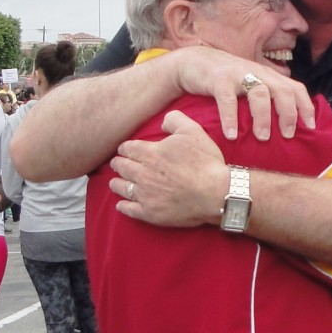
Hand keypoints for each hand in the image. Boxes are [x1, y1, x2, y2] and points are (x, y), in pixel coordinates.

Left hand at [109, 110, 228, 226]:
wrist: (216, 193)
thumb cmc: (206, 162)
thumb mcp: (193, 131)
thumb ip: (175, 120)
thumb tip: (163, 121)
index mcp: (150, 153)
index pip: (127, 148)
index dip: (124, 148)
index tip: (124, 150)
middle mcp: (143, 173)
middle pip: (121, 167)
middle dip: (118, 163)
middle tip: (117, 164)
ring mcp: (145, 194)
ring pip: (121, 187)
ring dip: (116, 183)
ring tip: (115, 182)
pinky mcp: (150, 212)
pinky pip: (129, 209)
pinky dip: (122, 206)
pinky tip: (121, 205)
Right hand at [174, 46, 314, 140]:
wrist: (193, 62)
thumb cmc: (226, 81)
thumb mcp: (250, 87)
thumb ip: (265, 101)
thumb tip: (283, 131)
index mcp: (269, 77)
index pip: (295, 88)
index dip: (306, 107)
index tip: (311, 128)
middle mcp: (258, 73)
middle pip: (282, 90)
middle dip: (289, 113)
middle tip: (288, 135)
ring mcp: (238, 74)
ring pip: (259, 92)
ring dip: (263, 117)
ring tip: (263, 138)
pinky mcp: (218, 78)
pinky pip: (227, 98)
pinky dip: (230, 117)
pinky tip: (231, 135)